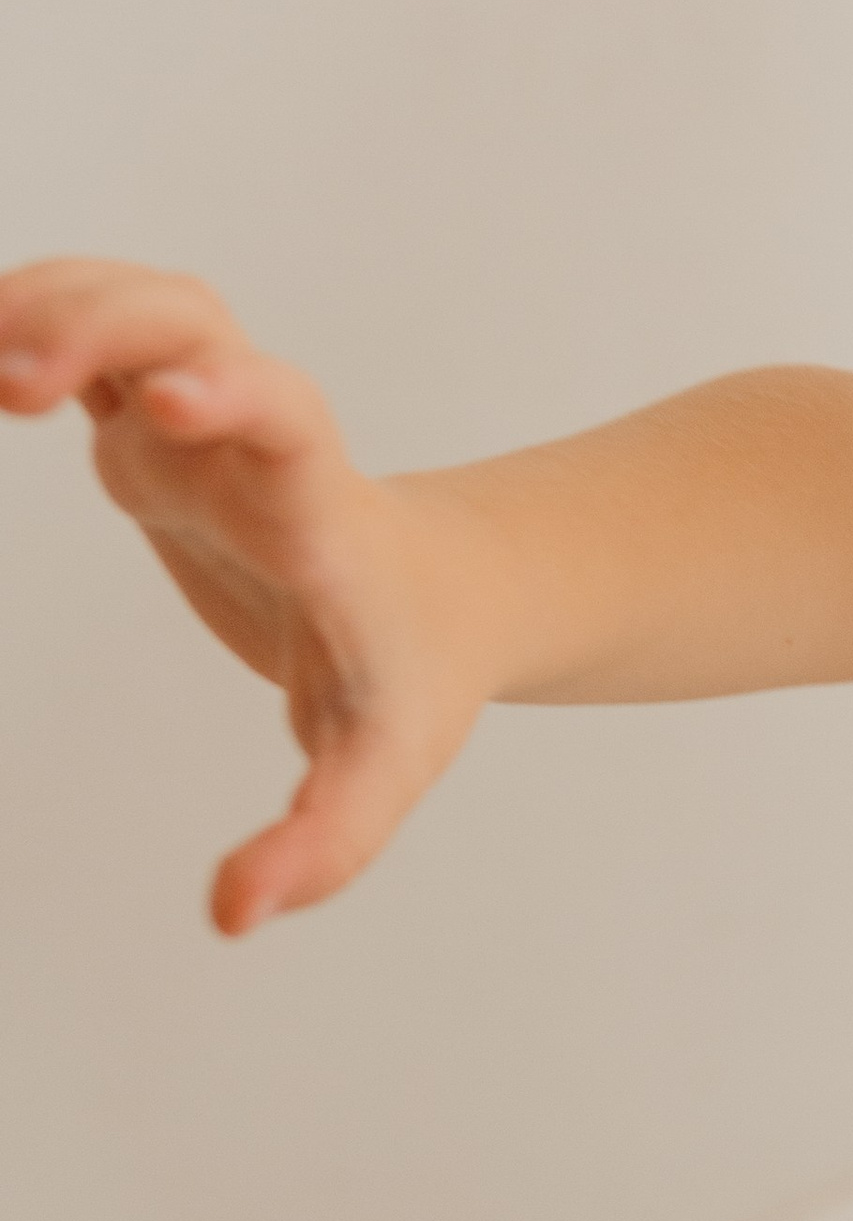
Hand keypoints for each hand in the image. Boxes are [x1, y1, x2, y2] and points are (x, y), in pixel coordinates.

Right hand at [0, 261, 486, 930]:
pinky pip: (98, 331)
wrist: (442, 595)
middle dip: (106, 329)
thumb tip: (234, 916)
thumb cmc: (409, 680)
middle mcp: (256, 442)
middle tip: (16, 384)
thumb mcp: (382, 772)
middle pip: (194, 328)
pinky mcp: (159, 420)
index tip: (172, 403)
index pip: (283, 423)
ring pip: (142, 307)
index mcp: (314, 513)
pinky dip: (32, 317)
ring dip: (56, 304)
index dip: (230, 397)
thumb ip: (320, 846)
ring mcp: (205, 418)